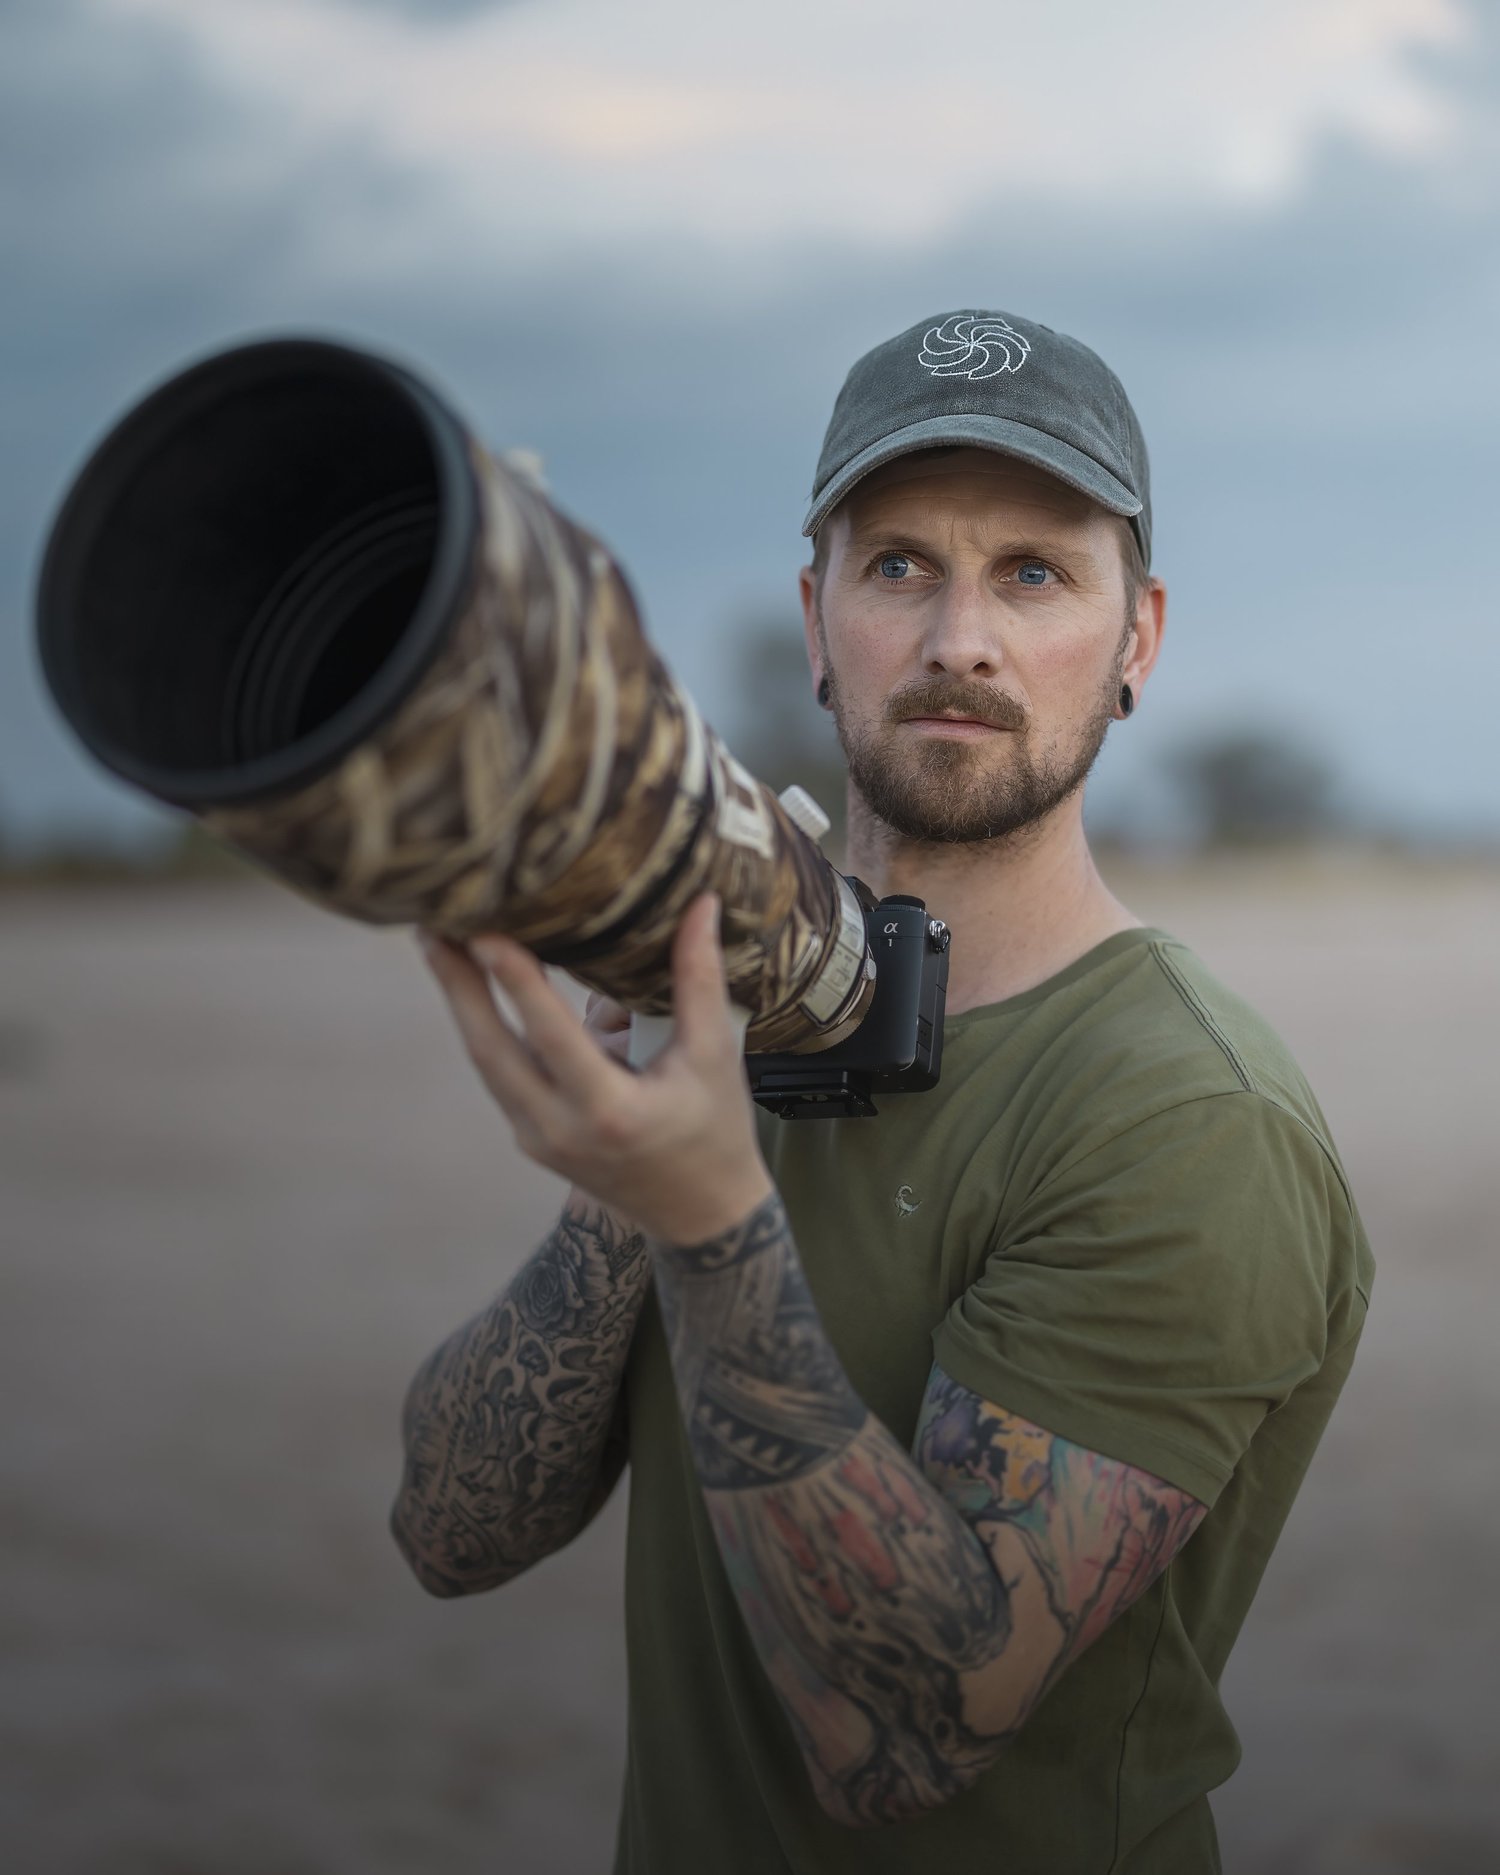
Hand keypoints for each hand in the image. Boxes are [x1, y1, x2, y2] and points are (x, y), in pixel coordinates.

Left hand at [418, 893, 772, 1246]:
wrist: (701, 1215)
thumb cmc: (716, 1131)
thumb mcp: (714, 1055)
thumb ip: (699, 979)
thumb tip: (701, 904)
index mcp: (609, 1112)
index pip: (550, 1036)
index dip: (515, 982)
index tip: (483, 933)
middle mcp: (561, 1130)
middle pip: (490, 1051)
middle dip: (457, 985)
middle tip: (433, 925)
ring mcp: (538, 1139)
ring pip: (486, 1063)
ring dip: (461, 1003)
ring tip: (440, 944)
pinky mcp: (530, 1140)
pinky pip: (499, 1076)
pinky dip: (484, 1029)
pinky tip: (472, 988)